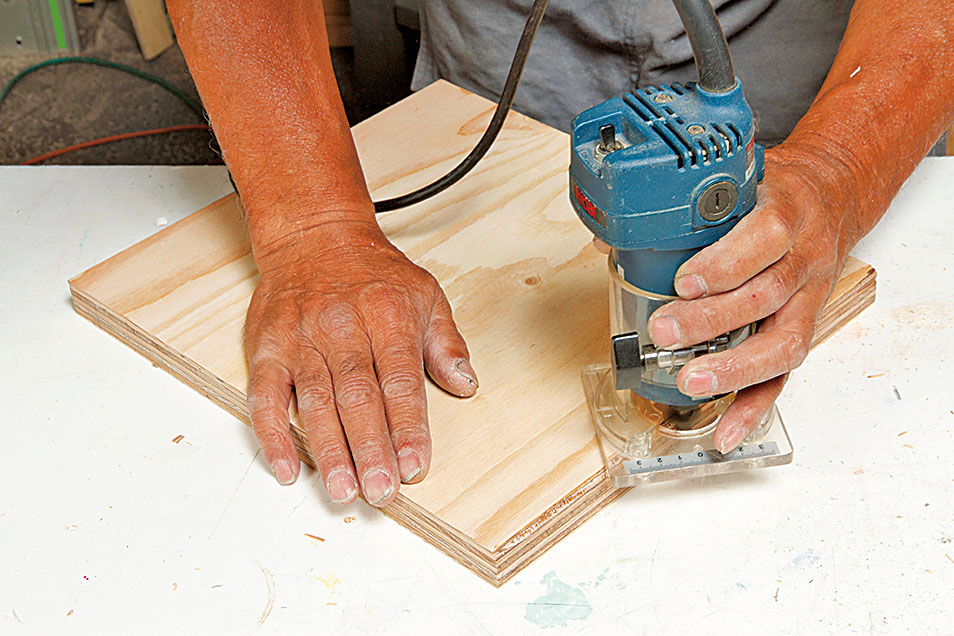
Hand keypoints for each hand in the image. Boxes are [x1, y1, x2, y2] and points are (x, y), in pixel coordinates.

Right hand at [244, 218, 477, 505]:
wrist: (314, 233)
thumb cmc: (371, 271)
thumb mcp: (426, 293)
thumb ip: (445, 343)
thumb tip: (465, 383)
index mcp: (387, 315)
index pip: (400, 380)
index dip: (407, 426)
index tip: (415, 465)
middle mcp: (342, 327)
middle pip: (357, 396)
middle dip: (370, 448)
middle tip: (380, 491)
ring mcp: (300, 339)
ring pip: (314, 401)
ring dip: (328, 449)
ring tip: (343, 489)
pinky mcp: (267, 348)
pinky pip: (264, 395)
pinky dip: (272, 433)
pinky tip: (286, 466)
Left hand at [648, 145, 857, 452]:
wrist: (834, 196)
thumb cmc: (777, 192)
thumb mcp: (737, 183)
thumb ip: (681, 210)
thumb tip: (609, 235)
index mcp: (786, 213)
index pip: (765, 237)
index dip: (725, 263)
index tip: (684, 281)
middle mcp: (804, 259)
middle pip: (766, 295)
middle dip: (712, 320)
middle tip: (665, 330)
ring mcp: (809, 299)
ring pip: (783, 340)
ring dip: (733, 367)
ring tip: (689, 382)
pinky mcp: (805, 329)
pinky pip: (785, 375)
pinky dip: (755, 406)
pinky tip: (728, 431)